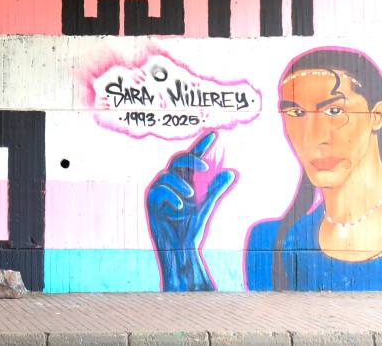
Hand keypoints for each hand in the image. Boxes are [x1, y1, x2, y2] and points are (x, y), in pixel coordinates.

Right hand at [146, 131, 236, 290]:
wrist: (179, 247)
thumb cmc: (190, 228)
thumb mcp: (207, 206)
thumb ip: (216, 189)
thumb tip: (231, 172)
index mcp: (185, 181)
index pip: (193, 159)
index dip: (202, 146)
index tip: (214, 135)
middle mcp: (171, 182)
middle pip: (177, 161)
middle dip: (190, 160)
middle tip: (205, 167)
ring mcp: (159, 190)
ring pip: (168, 175)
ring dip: (181, 185)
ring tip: (191, 197)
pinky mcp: (151, 200)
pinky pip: (159, 190)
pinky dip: (171, 196)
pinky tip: (180, 206)